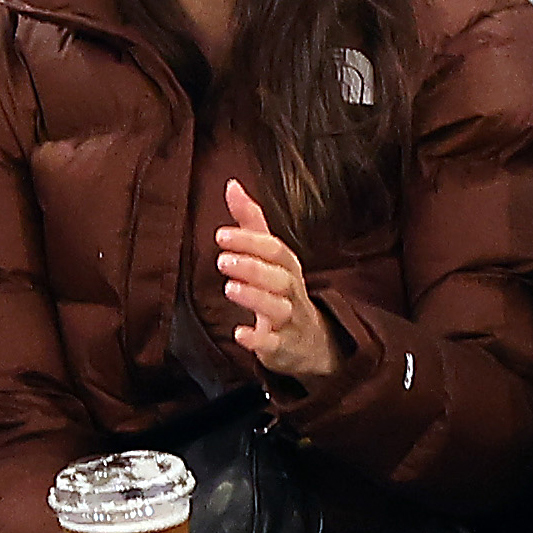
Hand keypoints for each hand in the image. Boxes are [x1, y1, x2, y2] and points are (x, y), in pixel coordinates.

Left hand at [217, 180, 339, 381]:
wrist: (311, 343)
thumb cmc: (282, 292)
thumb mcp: (270, 258)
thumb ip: (250, 223)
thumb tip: (231, 184)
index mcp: (287, 267)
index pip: (275, 249)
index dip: (250, 241)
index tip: (220, 235)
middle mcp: (292, 292)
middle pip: (279, 277)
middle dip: (252, 267)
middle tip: (222, 260)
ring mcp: (290, 320)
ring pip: (278, 308)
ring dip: (255, 297)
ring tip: (230, 288)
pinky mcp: (283, 348)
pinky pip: (274, 344)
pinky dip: (258, 339)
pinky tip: (240, 334)